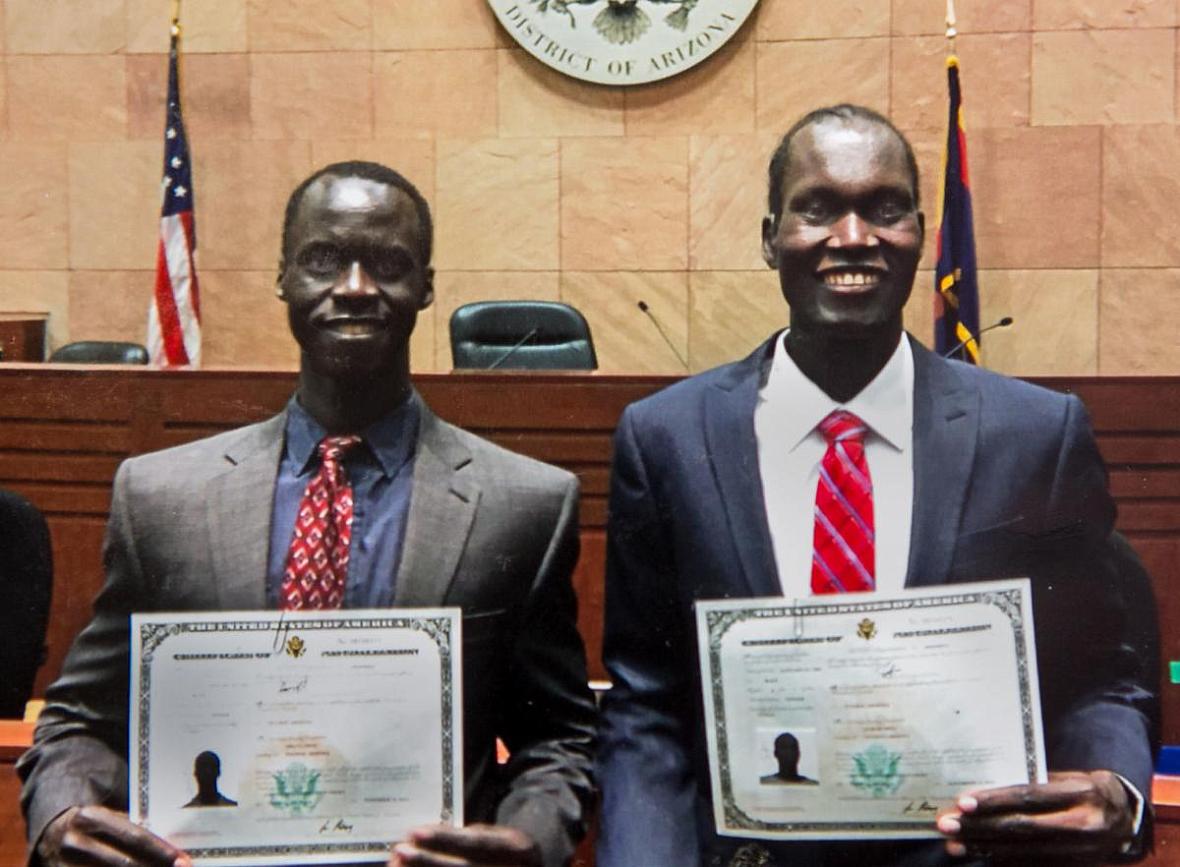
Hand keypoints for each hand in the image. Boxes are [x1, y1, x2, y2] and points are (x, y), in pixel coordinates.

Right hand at [38, 805, 190, 866]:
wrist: (51, 837)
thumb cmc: (94, 828)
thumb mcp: (108, 820)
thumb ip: (133, 830)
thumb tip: (172, 850)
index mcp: (90, 817)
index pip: (134, 837)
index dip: (161, 851)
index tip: (183, 861)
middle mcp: (74, 841)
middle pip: (123, 864)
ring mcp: (63, 865)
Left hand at [390, 823, 541, 866]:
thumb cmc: (505, 854)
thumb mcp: (496, 838)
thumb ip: (466, 837)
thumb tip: (424, 835)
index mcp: (519, 848)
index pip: (477, 843)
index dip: (445, 839)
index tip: (414, 832)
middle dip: (428, 861)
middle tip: (400, 851)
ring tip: (400, 865)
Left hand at [936, 770, 1134, 862]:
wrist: (1126, 818)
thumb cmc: (1086, 788)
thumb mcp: (1068, 777)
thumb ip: (1034, 782)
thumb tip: (984, 788)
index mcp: (1082, 792)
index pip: (1029, 796)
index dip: (994, 801)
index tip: (963, 803)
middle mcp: (1083, 824)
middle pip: (1022, 827)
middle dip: (980, 828)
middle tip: (947, 825)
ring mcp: (1080, 851)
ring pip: (1023, 851)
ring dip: (984, 849)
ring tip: (955, 845)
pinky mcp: (1074, 866)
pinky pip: (1033, 864)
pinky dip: (1003, 860)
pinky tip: (980, 856)